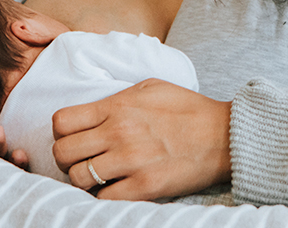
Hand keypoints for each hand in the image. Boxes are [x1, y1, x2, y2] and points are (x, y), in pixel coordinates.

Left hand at [51, 79, 231, 199]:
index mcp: (118, 107)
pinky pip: (104, 199)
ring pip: (78, 178)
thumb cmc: (189, 109)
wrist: (225, 135)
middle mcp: (119, 132)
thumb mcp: (151, 88)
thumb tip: (93, 110)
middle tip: (85, 161)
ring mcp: (131, 161)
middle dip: (69, 159)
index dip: (63, 133)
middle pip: (63, 153)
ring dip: (85, 181)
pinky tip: (117, 189)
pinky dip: (105, 197)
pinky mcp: (144, 186)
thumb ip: (117, 98)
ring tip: (101, 178)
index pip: (62, 122)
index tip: (76, 138)